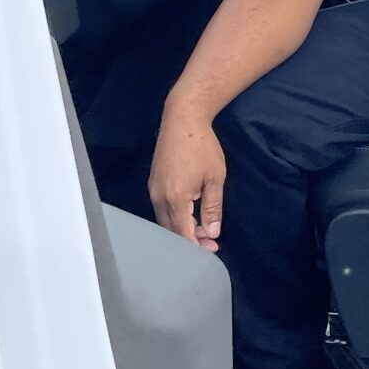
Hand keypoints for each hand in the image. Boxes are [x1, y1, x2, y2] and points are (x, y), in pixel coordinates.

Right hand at [149, 108, 225, 251]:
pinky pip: (161, 209)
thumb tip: (213, 232)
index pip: (183, 234)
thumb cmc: (202, 146)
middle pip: (171, 230)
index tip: (213, 249)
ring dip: (183, 228)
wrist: (182, 119)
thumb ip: (213, 207)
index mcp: (175, 198)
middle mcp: (159, 197)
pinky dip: (175, 217)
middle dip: (190, 240)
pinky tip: (190, 215)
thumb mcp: (215, 177)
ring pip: (165, 220)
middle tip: (210, 243)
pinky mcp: (153, 183)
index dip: (197, 246)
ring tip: (203, 229)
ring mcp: (153, 190)